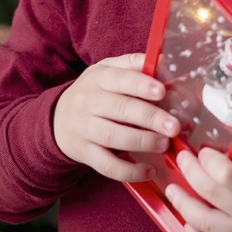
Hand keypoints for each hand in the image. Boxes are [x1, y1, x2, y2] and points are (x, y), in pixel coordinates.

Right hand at [53, 53, 179, 181]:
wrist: (58, 119)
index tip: (162, 91)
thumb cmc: (93, 92)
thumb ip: (132, 65)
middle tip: (173, 125)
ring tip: (164, 144)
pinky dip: (128, 170)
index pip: (120, 79)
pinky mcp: (84, 153)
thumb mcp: (106, 71)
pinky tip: (148, 170)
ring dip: (142, 141)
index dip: (141, 85)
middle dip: (149, 117)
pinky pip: (106, 165)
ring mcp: (84, 129)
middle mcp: (88, 102)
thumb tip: (162, 61)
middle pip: (120, 109)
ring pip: (113, 137)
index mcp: (98, 78)